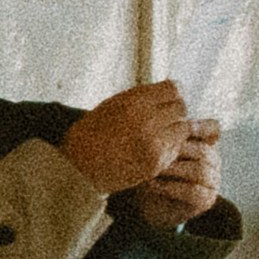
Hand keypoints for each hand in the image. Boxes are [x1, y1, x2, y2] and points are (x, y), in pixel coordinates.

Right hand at [63, 81, 193, 198]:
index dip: (172, 94)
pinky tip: (153, 149)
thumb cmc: (90, 136)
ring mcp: (153, 143)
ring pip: (183, 128)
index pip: (173, 89)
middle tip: (164, 119)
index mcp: (133, 102)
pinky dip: (170, 148)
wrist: (76, 169)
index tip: (168, 100)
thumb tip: (169, 91)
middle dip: (174, 112)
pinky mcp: (156, 162)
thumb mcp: (111, 106)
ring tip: (158, 135)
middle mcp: (146, 120)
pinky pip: (176, 149)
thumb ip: (140, 98)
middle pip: (181, 108)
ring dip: (174, 130)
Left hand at [130, 122, 227, 230]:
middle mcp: (213, 160)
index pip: (212, 129)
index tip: (175, 127)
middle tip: (152, 150)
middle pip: (203, 150)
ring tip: (151, 168)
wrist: (150, 204)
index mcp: (205, 142)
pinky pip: (193, 191)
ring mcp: (213, 180)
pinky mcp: (207, 200)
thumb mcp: (156, 148)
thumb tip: (155, 107)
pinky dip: (171, 187)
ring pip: (199, 170)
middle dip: (177, 150)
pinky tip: (153, 184)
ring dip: (173, 168)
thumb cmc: (151, 170)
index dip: (197, 127)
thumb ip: (163, 132)